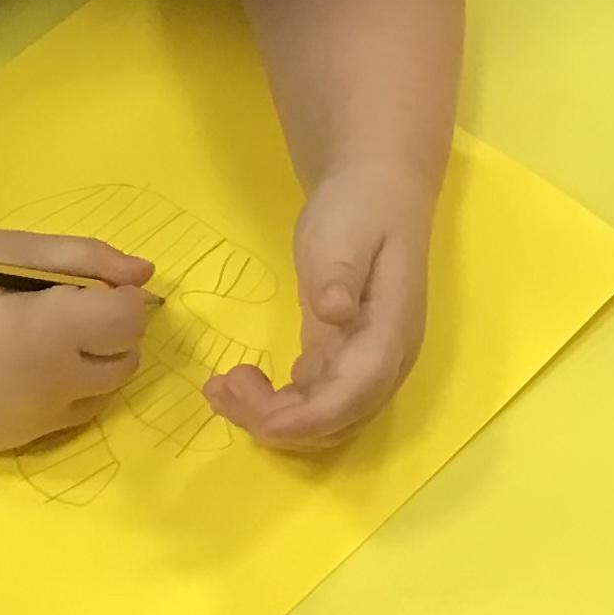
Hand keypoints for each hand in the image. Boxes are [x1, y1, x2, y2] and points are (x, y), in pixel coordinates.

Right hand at [0, 230, 154, 453]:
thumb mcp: (10, 250)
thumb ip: (85, 260)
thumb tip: (146, 275)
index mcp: (44, 337)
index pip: (130, 321)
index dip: (116, 298)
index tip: (84, 286)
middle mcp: (42, 393)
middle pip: (125, 363)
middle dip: (110, 332)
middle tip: (64, 308)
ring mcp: (23, 427)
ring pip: (101, 397)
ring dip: (91, 366)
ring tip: (41, 337)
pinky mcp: (5, 446)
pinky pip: (63, 420)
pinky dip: (60, 394)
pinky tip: (17, 368)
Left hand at [206, 171, 431, 449]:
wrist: (379, 191)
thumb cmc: (359, 209)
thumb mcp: (344, 232)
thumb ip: (339, 274)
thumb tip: (335, 313)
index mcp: (391, 331)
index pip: (356, 394)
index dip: (309, 420)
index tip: (259, 422)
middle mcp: (387, 359)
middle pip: (339, 420)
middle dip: (280, 423)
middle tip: (222, 388)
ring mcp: (368, 363)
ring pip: (327, 421)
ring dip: (274, 418)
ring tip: (223, 386)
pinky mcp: (346, 358)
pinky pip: (316, 402)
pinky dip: (279, 405)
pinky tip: (245, 381)